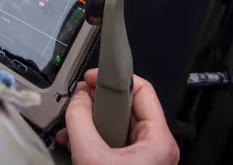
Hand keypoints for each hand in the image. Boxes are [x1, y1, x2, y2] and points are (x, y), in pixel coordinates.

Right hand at [55, 70, 178, 164]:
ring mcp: (146, 158)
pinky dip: (96, 139)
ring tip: (73, 125)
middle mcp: (157, 148)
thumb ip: (79, 120)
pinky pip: (116, 143)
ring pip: (119, 126)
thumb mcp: (89, 157)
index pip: (142, 90)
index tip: (93, 77)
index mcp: (159, 141)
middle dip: (98, 103)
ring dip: (93, 123)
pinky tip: (76, 141)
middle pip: (127, 108)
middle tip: (80, 100)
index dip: (114, 79)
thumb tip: (77, 97)